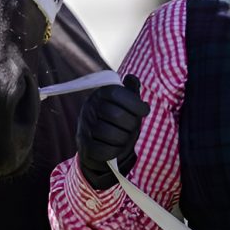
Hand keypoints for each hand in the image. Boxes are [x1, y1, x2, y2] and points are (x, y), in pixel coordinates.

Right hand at [76, 74, 148, 190]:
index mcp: (99, 94)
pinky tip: (117, 148)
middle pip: (115, 114)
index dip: (134, 102)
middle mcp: (89, 108)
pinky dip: (115, 151)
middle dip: (131, 124)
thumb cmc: (118, 122)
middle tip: (133, 128)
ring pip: (110, 133)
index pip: (115, 93)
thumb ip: (131, 90)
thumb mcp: (126, 104)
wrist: (100, 147)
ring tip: (125, 138)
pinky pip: (103, 150)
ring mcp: (85, 127)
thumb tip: (131, 78)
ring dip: (124, 139)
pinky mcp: (84, 146)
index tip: (145, 111)